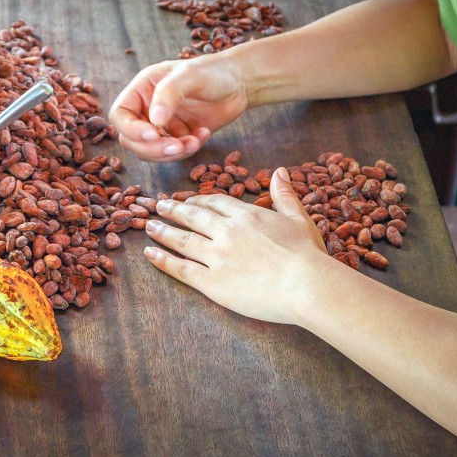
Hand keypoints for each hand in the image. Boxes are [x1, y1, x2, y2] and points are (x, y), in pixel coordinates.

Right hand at [108, 56, 248, 161]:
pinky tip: (203, 135)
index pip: (120, 114)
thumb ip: (169, 94)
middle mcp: (147, 108)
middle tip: (177, 147)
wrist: (239, 83)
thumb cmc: (213, 71)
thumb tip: (155, 121)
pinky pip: (172, 154)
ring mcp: (161, 125)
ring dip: (171, 153)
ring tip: (195, 141)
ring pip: (150, 151)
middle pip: (131, 139)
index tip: (153, 134)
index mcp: (142, 89)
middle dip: (153, 148)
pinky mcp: (177, 137)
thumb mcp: (190, 75)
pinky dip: (186, 151)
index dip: (131, 129)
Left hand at [144, 167, 334, 324]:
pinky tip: (149, 253)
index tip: (188, 201)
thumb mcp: (299, 218)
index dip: (199, 201)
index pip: (215, 203)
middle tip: (158, 206)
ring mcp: (216, 256)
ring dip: (163, 231)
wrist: (307, 285)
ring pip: (182, 240)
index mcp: (246, 216)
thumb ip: (284, 195)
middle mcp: (226, 231)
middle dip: (173, 210)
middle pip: (193, 217)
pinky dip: (162, 259)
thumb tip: (279, 171)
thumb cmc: (308, 255)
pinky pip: (180, 268)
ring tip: (149, 226)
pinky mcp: (211, 281)